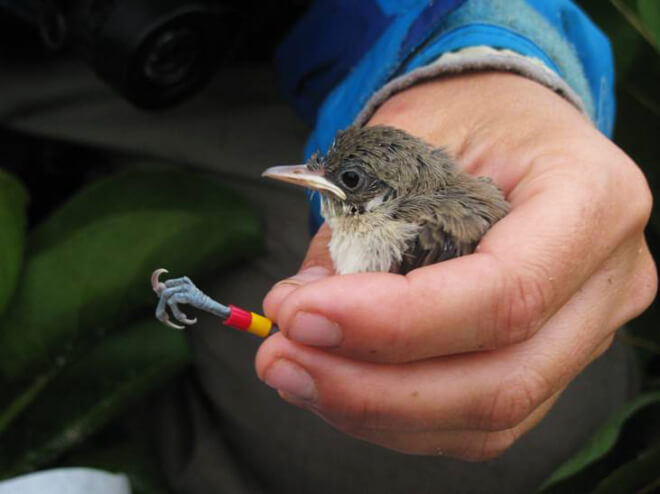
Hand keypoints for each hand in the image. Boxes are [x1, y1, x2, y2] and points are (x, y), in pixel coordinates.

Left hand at [255, 72, 656, 459]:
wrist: (511, 125)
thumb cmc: (468, 114)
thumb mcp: (406, 141)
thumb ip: (357, 225)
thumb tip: (302, 307)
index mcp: (591, 200)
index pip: (506, 292)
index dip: (396, 322)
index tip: (300, 316)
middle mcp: (605, 280)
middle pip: (501, 378)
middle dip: (373, 388)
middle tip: (280, 357)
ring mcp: (584, 332)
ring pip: (488, 416)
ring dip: (375, 410)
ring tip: (293, 371)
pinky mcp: (547, 360)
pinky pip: (475, 419)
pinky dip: (397, 415)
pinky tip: (337, 383)